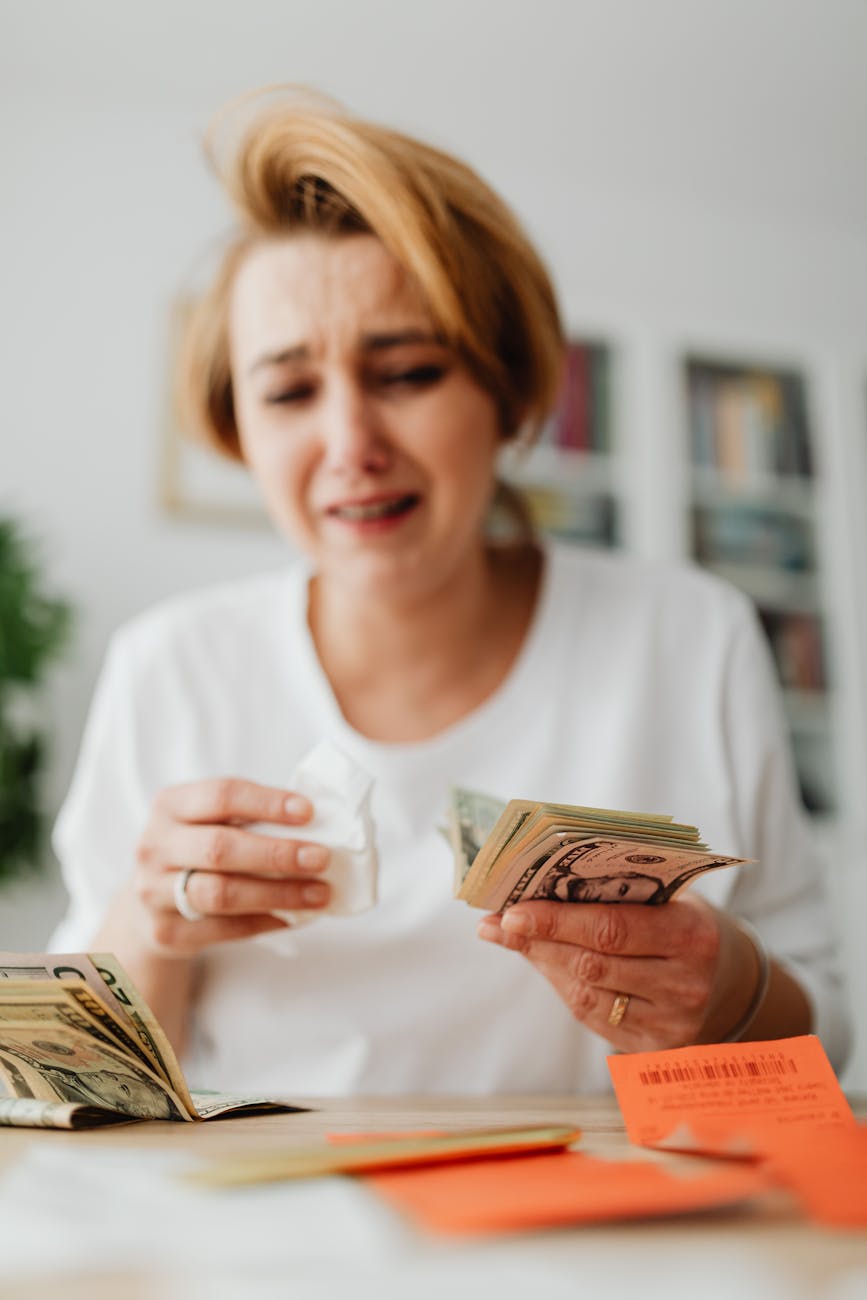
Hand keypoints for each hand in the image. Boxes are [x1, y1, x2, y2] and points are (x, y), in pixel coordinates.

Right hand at [125, 777, 331, 954]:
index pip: (221, 795)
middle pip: (220, 848)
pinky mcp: (165, 932)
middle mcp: (155, 845)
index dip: (267, 803)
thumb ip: (250, 818)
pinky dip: (264, 922)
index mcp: (170, 805)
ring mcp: (153, 891)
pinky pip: (222, 930)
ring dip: (277, 893)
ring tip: (318, 893)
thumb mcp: (209, 821)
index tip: (308, 812)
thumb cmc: (196, 849)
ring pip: (221, 893)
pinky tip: (292, 917)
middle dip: (277, 854)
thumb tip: (320, 825)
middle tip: (321, 858)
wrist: (150, 903)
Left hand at [477, 895, 759, 1050]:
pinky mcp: (654, 1051)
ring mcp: (670, 1024)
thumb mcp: (668, 900)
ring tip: (510, 937)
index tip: (514, 908)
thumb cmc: (684, 924)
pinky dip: (562, 987)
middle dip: (538, 941)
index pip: (612, 929)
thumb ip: (616, 895)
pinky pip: (593, 1018)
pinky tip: (543, 963)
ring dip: (542, 963)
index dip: (557, 921)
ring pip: (586, 996)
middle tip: (498, 922)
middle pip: (592, 965)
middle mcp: (684, 985)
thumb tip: (540, 887)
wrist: (731, 981)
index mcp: (691, 935)